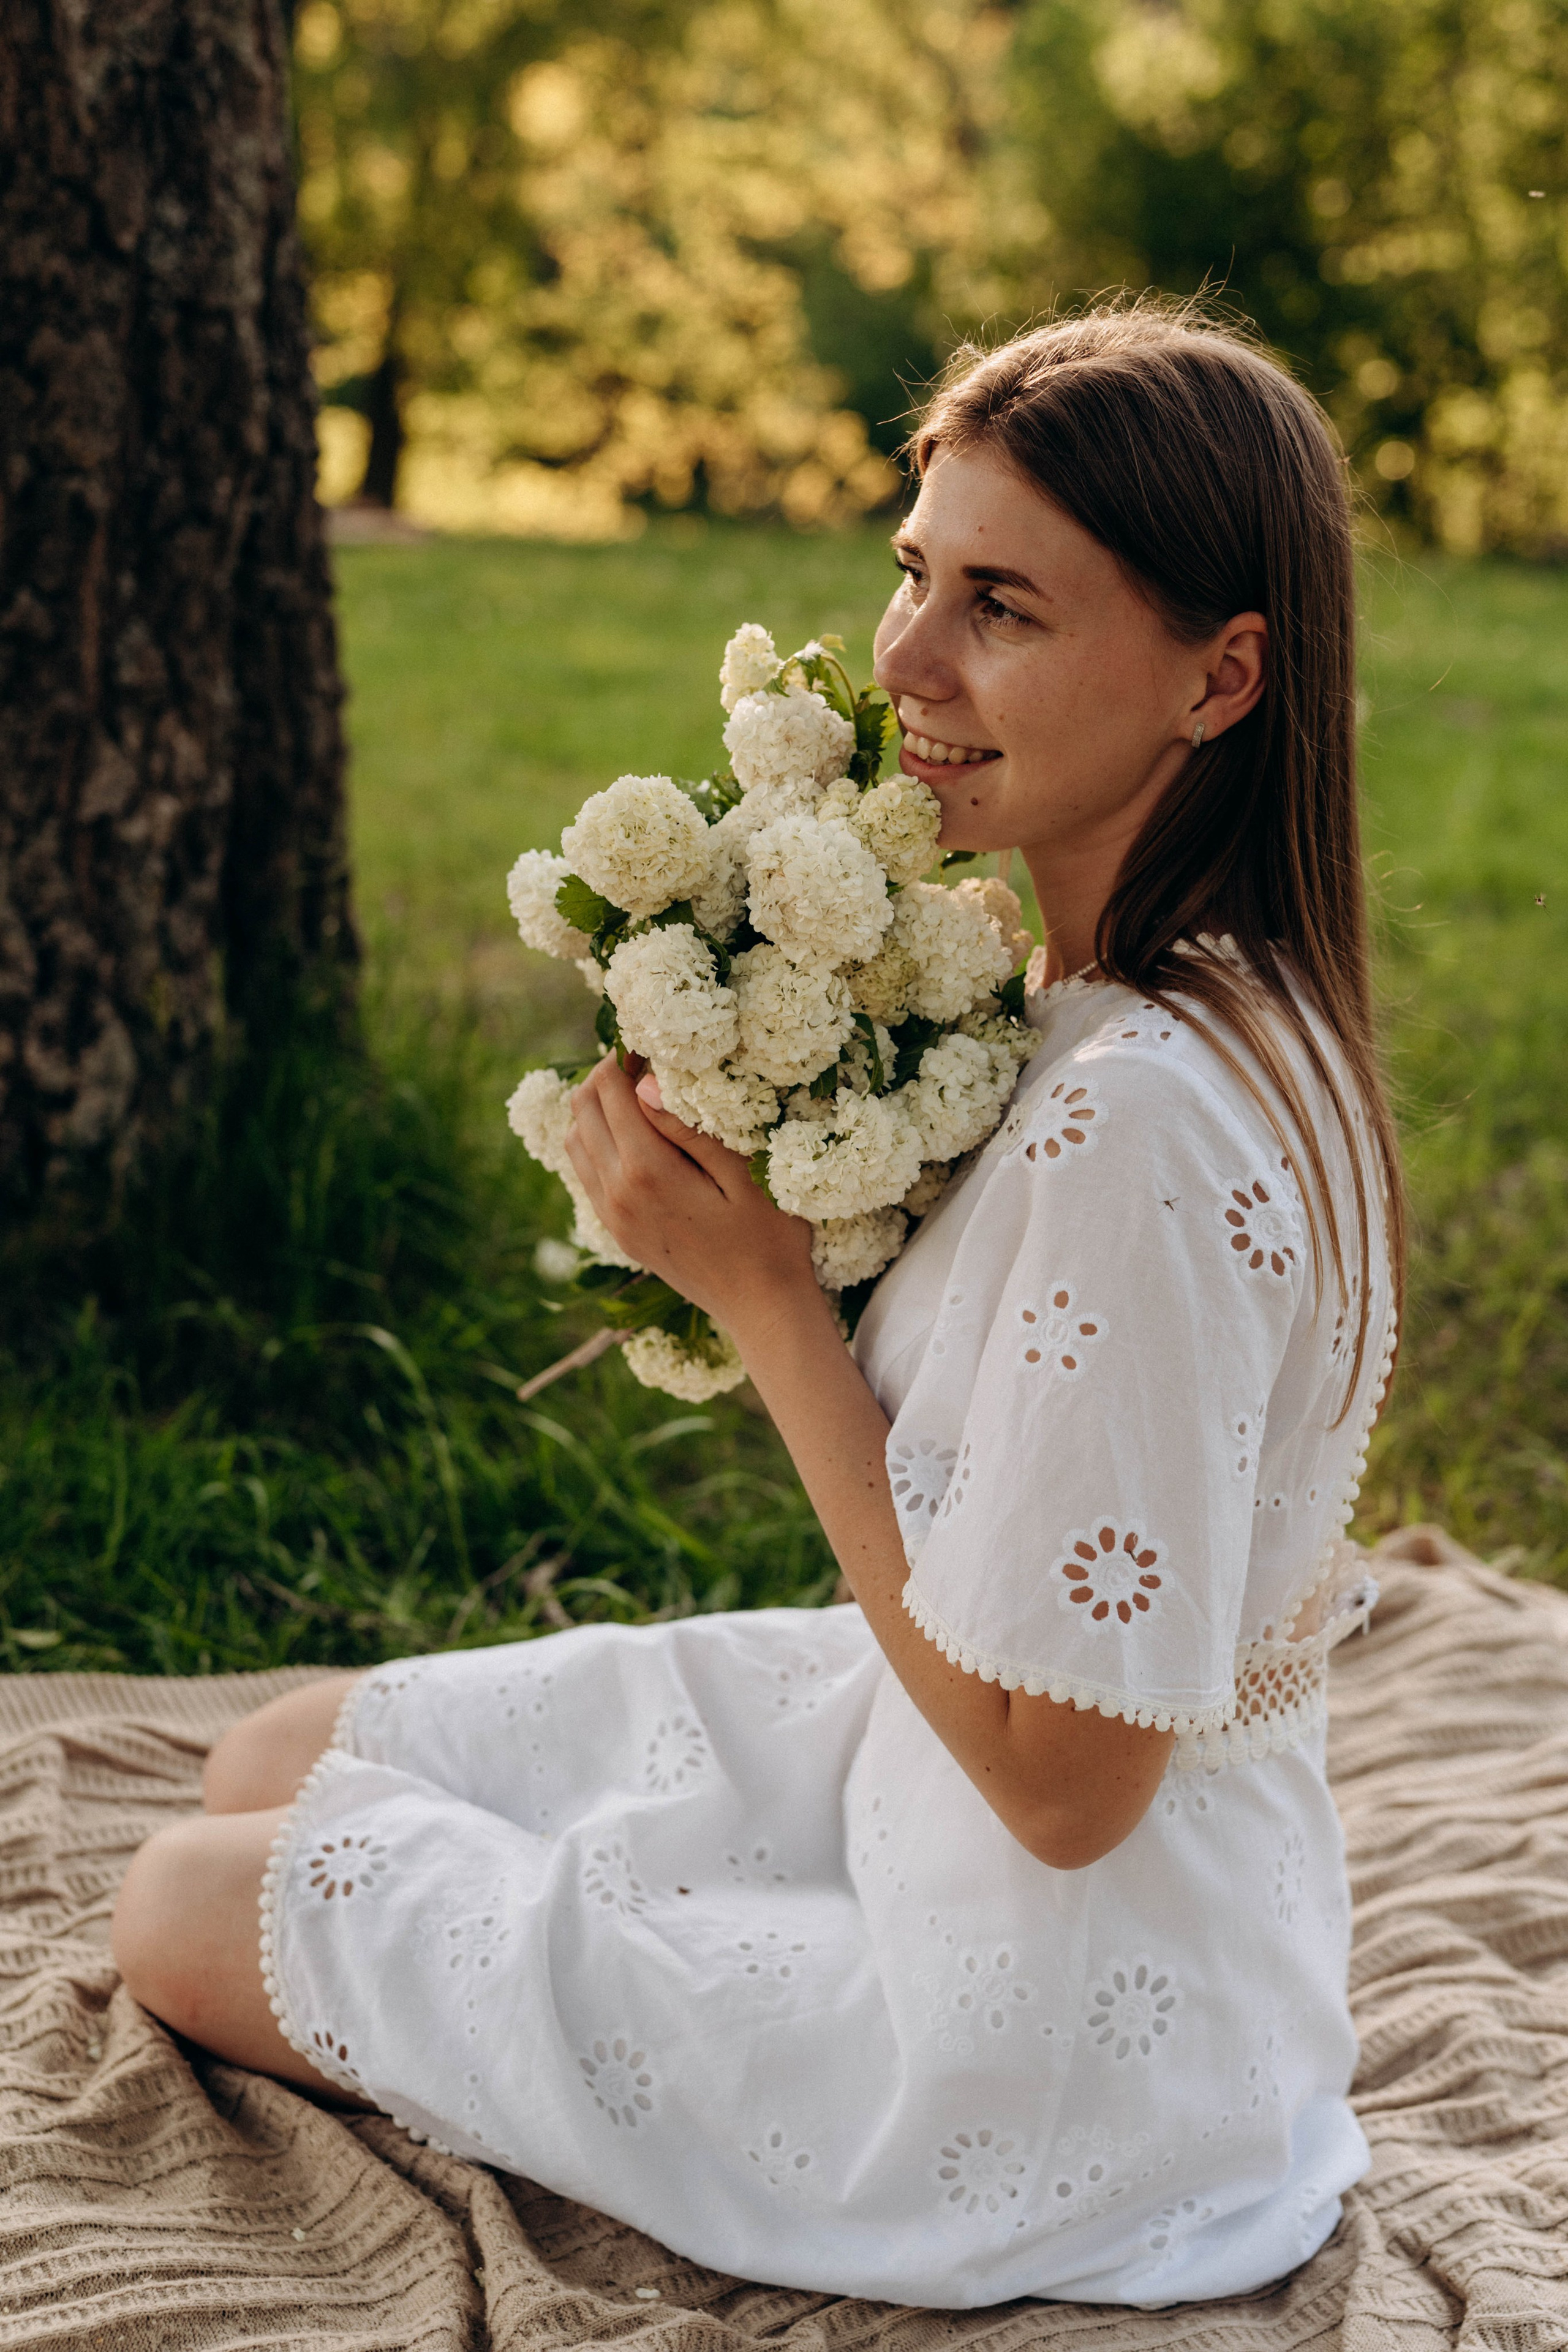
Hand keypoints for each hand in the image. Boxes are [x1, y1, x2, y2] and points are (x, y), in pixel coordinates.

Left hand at [563, 1057, 816, 1338]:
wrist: (762, 1308)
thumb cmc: (769, 1237)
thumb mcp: (745, 1173)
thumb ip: (691, 1127)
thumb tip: (644, 1084)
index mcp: (647, 1172)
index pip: (608, 1090)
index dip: (624, 1055)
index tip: (654, 1045)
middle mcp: (616, 1193)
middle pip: (581, 1109)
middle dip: (606, 1076)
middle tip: (647, 1065)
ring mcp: (612, 1216)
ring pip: (575, 1140)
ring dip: (597, 1110)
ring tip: (641, 1099)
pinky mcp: (618, 1232)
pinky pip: (586, 1173)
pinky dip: (598, 1143)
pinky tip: (636, 1139)